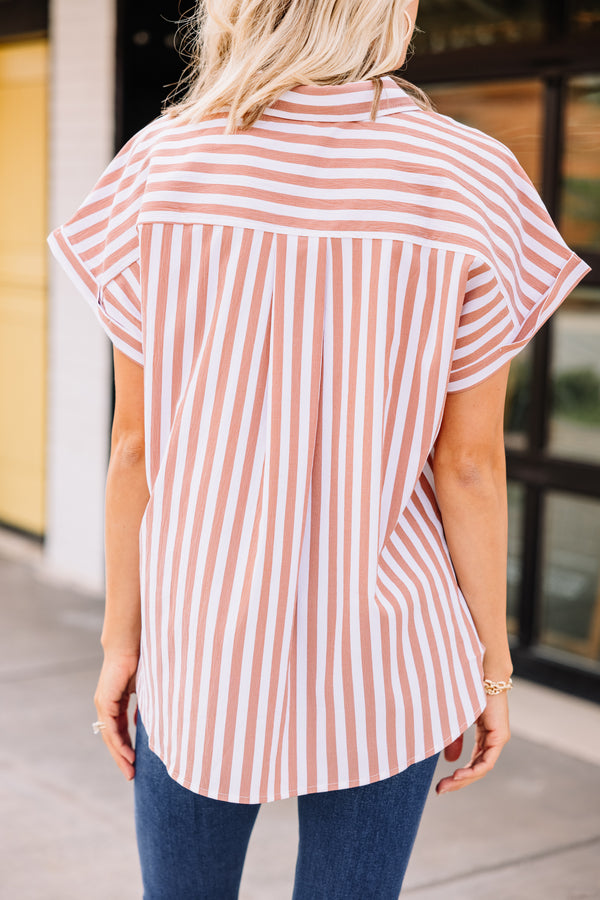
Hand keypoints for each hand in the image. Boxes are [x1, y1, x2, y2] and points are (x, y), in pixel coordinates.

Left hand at [93, 650, 138, 780]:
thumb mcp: (144, 689)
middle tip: (131, 774)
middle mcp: (105, 706)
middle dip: (122, 757)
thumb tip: (146, 721)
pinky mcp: (105, 702)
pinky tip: (127, 754)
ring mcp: (103, 705)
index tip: (136, 762)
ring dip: (120, 754)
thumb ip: (143, 705)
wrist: (129, 645)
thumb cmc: (139, 661)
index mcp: (114, 703)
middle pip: (112, 738)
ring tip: (130, 769)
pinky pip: (111, 728)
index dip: (126, 746)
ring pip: (110, 737)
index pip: (119, 731)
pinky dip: (119, 742)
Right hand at [435, 692, 509, 793]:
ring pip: (481, 768)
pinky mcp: (500, 736)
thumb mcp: (456, 719)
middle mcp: (493, 739)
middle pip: (476, 769)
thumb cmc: (468, 689)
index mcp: (485, 735)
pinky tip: (458, 774)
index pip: (473, 763)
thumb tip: (451, 761)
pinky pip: (487, 761)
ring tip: (446, 785)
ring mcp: (498, 738)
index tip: (440, 784)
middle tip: (440, 790)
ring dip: (463, 779)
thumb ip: (454, 740)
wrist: (481, 671)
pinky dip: (473, 770)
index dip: (458, 776)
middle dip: (458, 782)